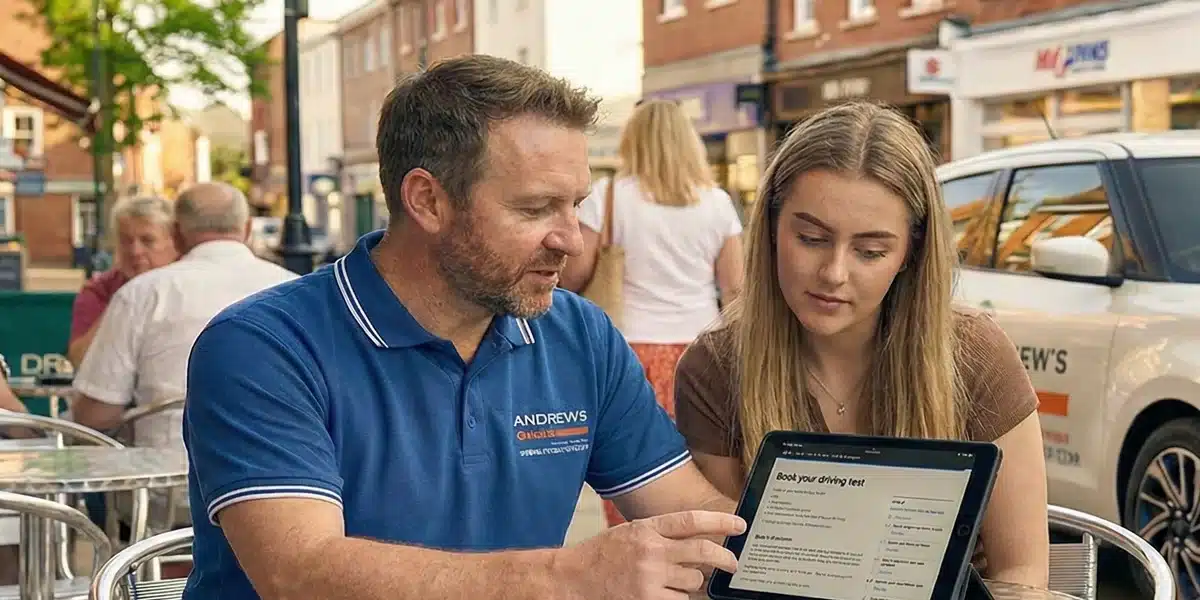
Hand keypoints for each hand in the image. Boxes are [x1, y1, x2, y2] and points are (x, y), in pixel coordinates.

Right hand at [556, 510, 745, 599]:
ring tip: (676, 582)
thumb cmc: (600, 556)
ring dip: (692, 584)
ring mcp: (650, 577)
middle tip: (733, 563)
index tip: (739, 525)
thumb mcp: (629, 534)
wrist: (571, 579)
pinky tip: (666, 595)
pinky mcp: (648, 599)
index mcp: (646, 529)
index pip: (691, 521)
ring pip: (694, 581)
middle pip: (702, 552)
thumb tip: (695, 539)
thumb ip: (659, 534)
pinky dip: (678, 599)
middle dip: (725, 558)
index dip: (720, 522)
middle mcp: (651, 550)